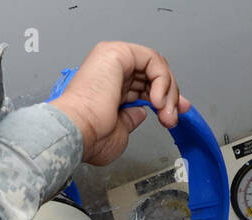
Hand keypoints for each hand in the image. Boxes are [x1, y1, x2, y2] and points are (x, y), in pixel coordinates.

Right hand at [51, 41, 191, 165]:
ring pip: (155, 67)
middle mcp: (108, 70)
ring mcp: (113, 58)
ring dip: (168, 91)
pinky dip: (162, 80)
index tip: (174, 114)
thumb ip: (132, 118)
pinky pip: (152, 60)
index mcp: (106, 87)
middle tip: (173, 116)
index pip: (142, 85)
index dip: (164, 99)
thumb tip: (143, 112)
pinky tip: (157, 100)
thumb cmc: (89, 136)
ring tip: (165, 112)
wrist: (77, 131)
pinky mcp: (118, 52)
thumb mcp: (120, 131)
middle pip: (151, 75)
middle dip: (170, 95)